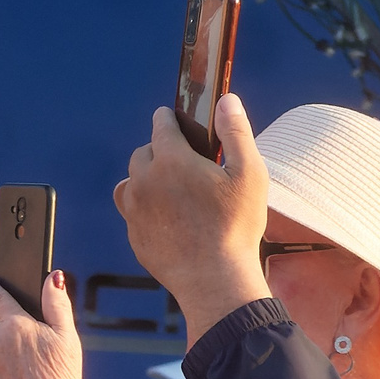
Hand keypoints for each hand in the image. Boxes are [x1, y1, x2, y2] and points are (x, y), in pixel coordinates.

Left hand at [113, 93, 272, 344]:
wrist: (213, 278)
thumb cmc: (236, 225)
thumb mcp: (249, 172)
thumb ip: (235, 132)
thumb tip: (225, 100)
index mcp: (171, 161)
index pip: (161, 126)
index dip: (168, 118)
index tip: (171, 116)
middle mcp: (144, 182)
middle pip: (143, 153)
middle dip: (158, 148)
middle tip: (180, 156)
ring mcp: (134, 211)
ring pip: (130, 181)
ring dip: (146, 176)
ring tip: (169, 184)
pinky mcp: (134, 235)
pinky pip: (131, 211)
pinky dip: (144, 205)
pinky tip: (165, 214)